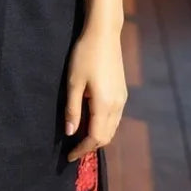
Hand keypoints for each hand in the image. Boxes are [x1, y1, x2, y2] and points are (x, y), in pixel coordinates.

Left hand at [63, 29, 126, 162]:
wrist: (104, 34)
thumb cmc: (85, 55)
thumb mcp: (73, 82)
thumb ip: (72, 109)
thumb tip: (70, 133)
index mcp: (104, 105)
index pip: (95, 138)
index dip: (82, 149)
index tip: (69, 156)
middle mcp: (117, 105)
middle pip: (106, 137)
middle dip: (90, 146)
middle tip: (73, 150)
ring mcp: (122, 99)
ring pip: (112, 128)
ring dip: (98, 137)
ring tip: (80, 138)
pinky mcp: (122, 92)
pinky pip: (115, 118)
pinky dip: (104, 126)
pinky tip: (92, 121)